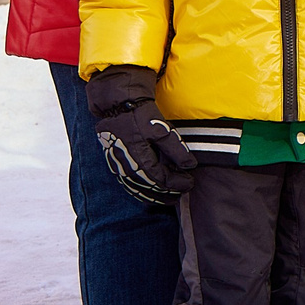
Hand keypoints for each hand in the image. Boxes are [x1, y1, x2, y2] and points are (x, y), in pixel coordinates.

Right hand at [86, 65, 194, 208]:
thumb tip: (190, 166)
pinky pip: (127, 184)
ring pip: (136, 188)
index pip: (160, 178)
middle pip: (149, 186)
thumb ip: (176, 149)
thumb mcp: (162, 129)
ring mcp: (118, 165)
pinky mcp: (115, 163)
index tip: (189, 183)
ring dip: (153, 196)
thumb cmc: (140, 115)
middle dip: (166, 193)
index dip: (176, 183)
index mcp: (139, 156)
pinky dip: (139, 191)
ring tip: (168, 199)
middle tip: (181, 195)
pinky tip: (148, 193)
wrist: (117, 106)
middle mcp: (127, 164)